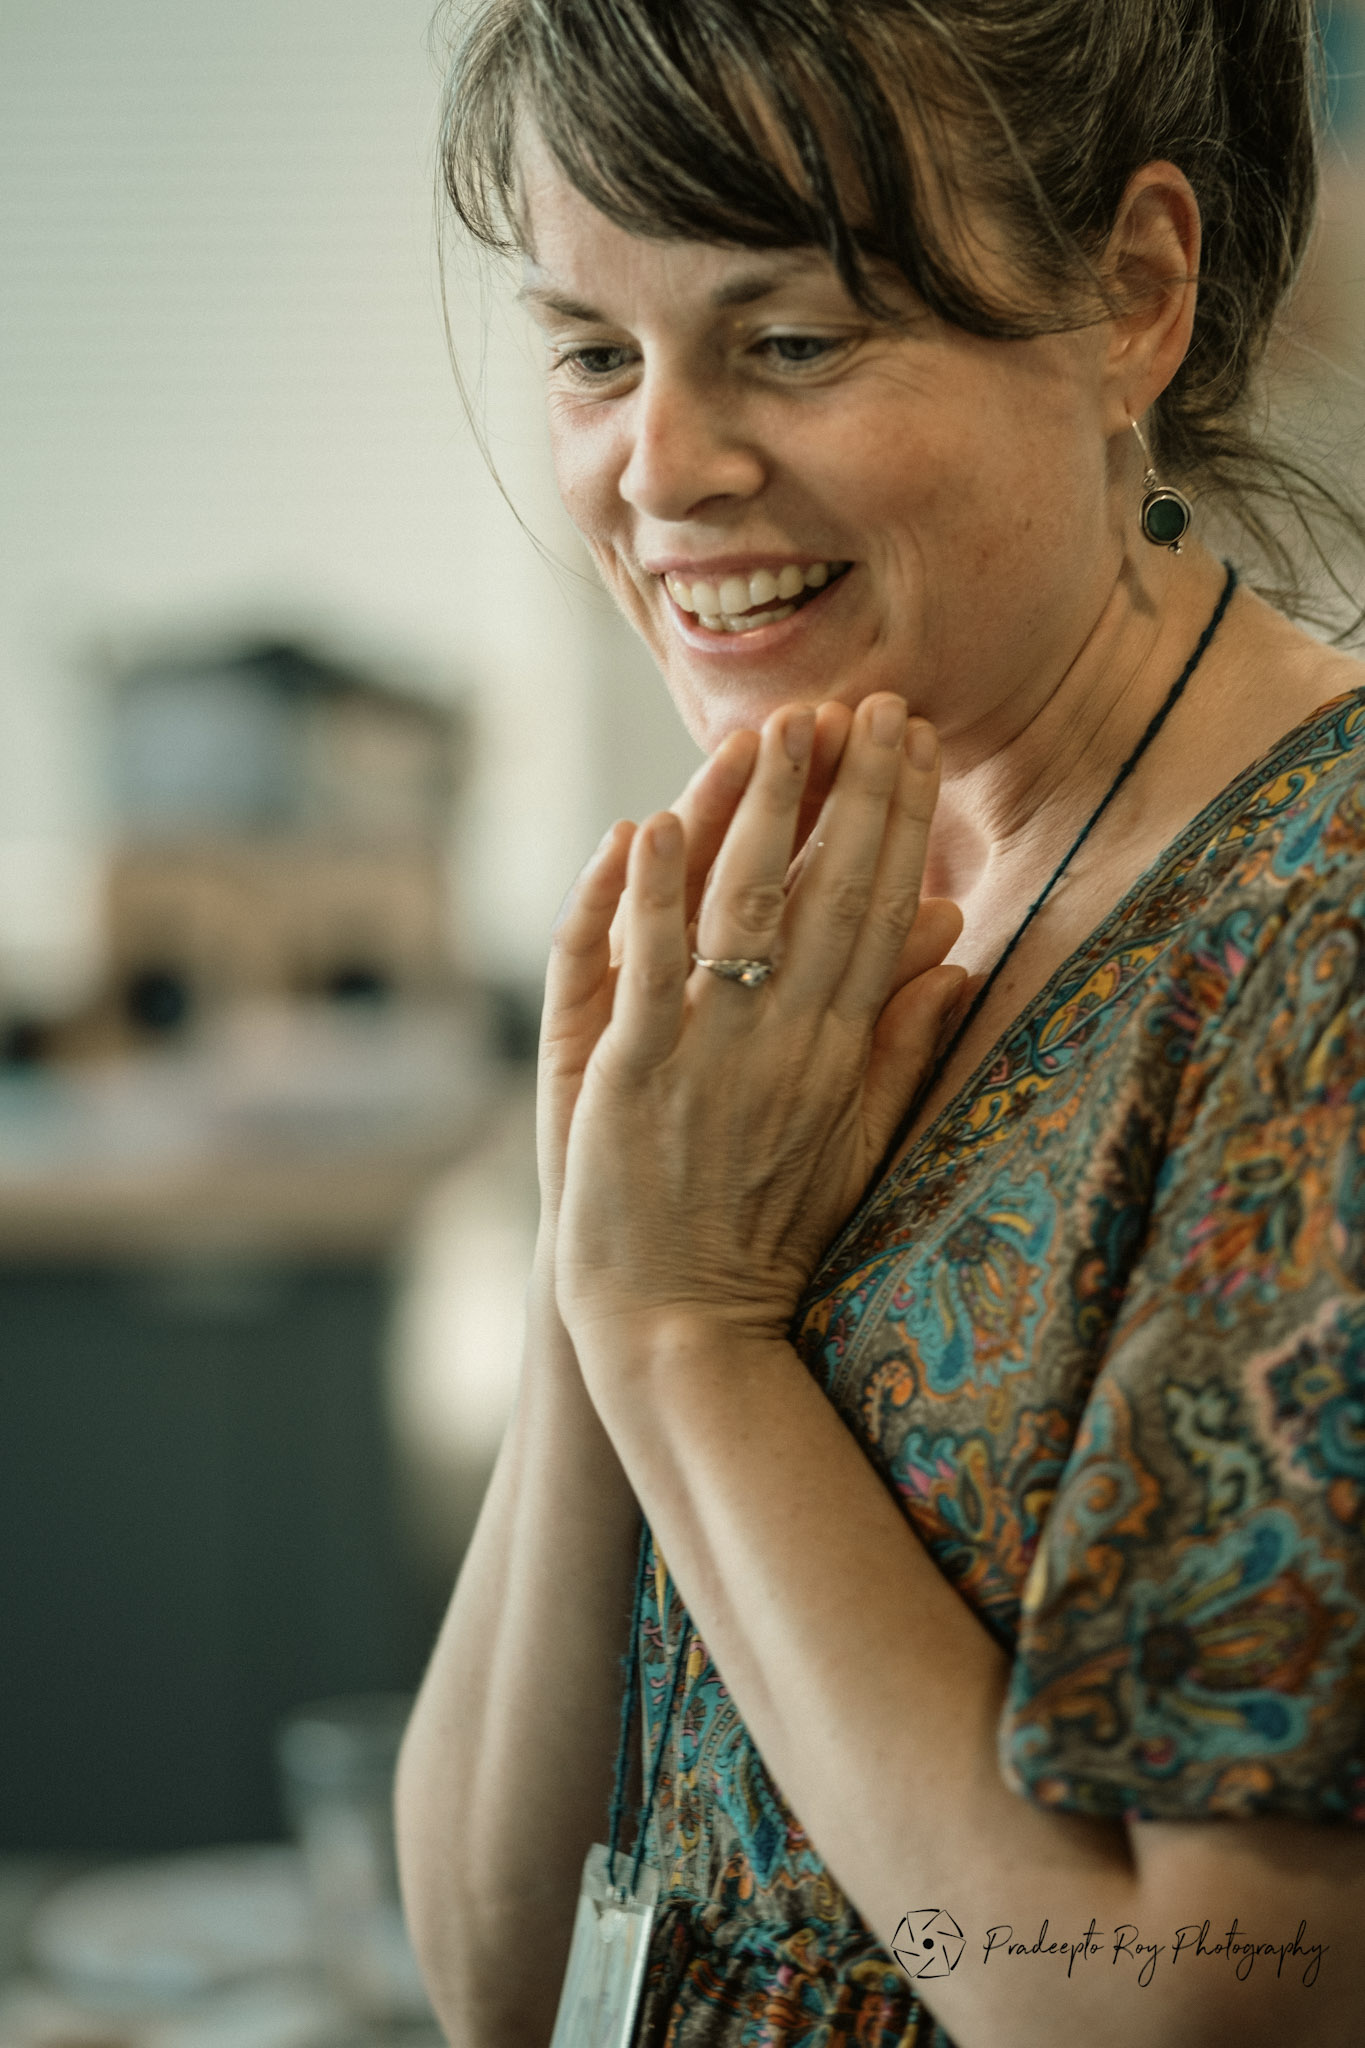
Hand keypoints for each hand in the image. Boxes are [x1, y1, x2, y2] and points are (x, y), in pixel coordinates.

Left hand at [555, 694, 965, 1353]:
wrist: (690, 1331)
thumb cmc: (770, 1240)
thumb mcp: (861, 1146)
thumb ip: (904, 1049)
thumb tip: (958, 958)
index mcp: (844, 1050)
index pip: (885, 909)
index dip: (900, 818)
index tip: (915, 741)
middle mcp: (789, 1040)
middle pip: (831, 891)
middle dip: (853, 789)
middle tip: (871, 702)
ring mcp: (712, 1053)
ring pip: (744, 912)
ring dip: (760, 815)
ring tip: (776, 729)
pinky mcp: (637, 1074)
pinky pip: (648, 968)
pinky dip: (650, 896)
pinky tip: (652, 826)